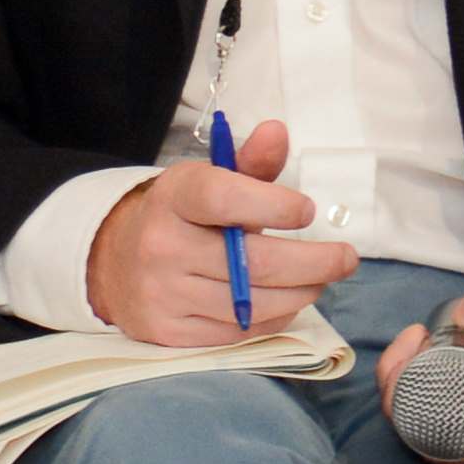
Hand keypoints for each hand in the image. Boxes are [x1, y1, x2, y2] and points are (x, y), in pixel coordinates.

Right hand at [85, 118, 358, 347]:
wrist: (116, 264)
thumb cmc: (181, 218)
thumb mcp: (209, 181)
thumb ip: (249, 162)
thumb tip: (277, 131)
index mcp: (173, 198)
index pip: (224, 200)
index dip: (274, 206)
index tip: (309, 211)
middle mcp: (161, 246)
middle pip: (255, 262)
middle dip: (315, 262)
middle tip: (347, 258)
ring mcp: (163, 293)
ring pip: (255, 302)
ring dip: (303, 292)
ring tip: (320, 280)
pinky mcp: (170, 332)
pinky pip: (240, 330)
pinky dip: (275, 316)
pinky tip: (286, 300)